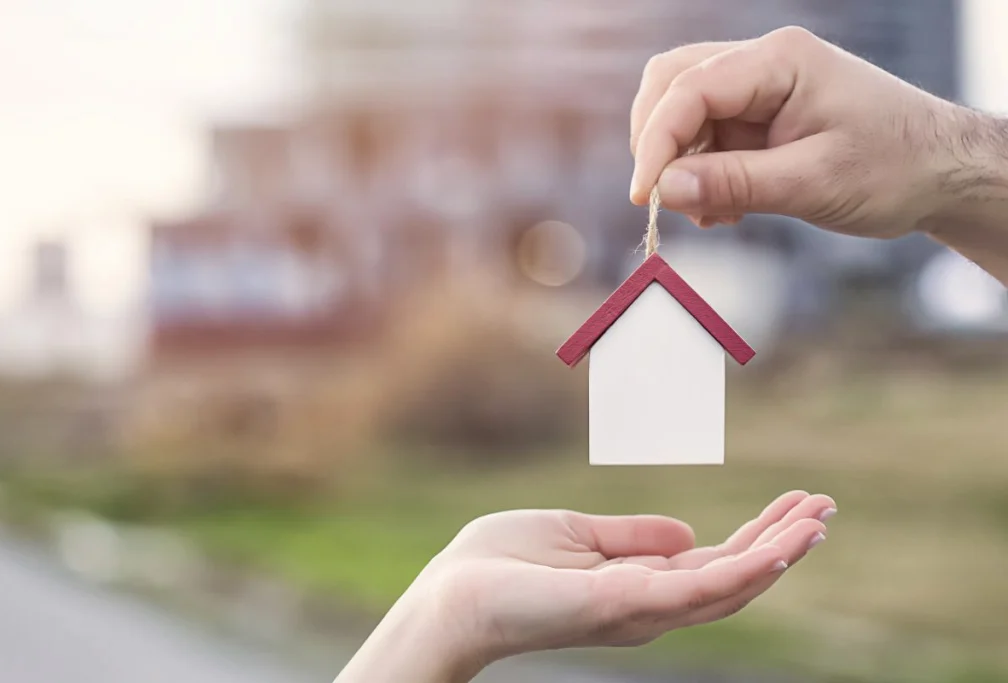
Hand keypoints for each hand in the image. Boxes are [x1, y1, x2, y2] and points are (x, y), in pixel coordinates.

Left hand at [336, 491, 834, 682]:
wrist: (451, 593)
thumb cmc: (500, 564)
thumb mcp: (575, 534)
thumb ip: (630, 537)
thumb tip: (686, 530)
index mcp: (637, 584)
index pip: (712, 563)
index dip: (757, 538)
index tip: (795, 506)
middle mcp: (649, 605)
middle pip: (733, 578)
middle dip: (781, 545)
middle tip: (825, 507)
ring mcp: (641, 611)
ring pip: (730, 587)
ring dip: (779, 555)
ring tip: (820, 520)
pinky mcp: (626, 606)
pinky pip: (701, 590)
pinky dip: (747, 570)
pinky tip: (781, 546)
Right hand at [629, 26, 967, 237]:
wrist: (941, 174)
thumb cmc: (894, 168)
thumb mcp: (813, 183)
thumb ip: (734, 183)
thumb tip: (664, 189)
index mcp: (781, 61)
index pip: (689, 89)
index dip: (656, 143)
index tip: (643, 197)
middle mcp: (765, 65)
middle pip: (673, 84)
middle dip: (656, 142)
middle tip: (660, 197)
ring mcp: (761, 90)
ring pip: (685, 113)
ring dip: (679, 164)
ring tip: (705, 212)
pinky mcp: (761, 119)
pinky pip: (708, 139)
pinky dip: (700, 174)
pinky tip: (722, 209)